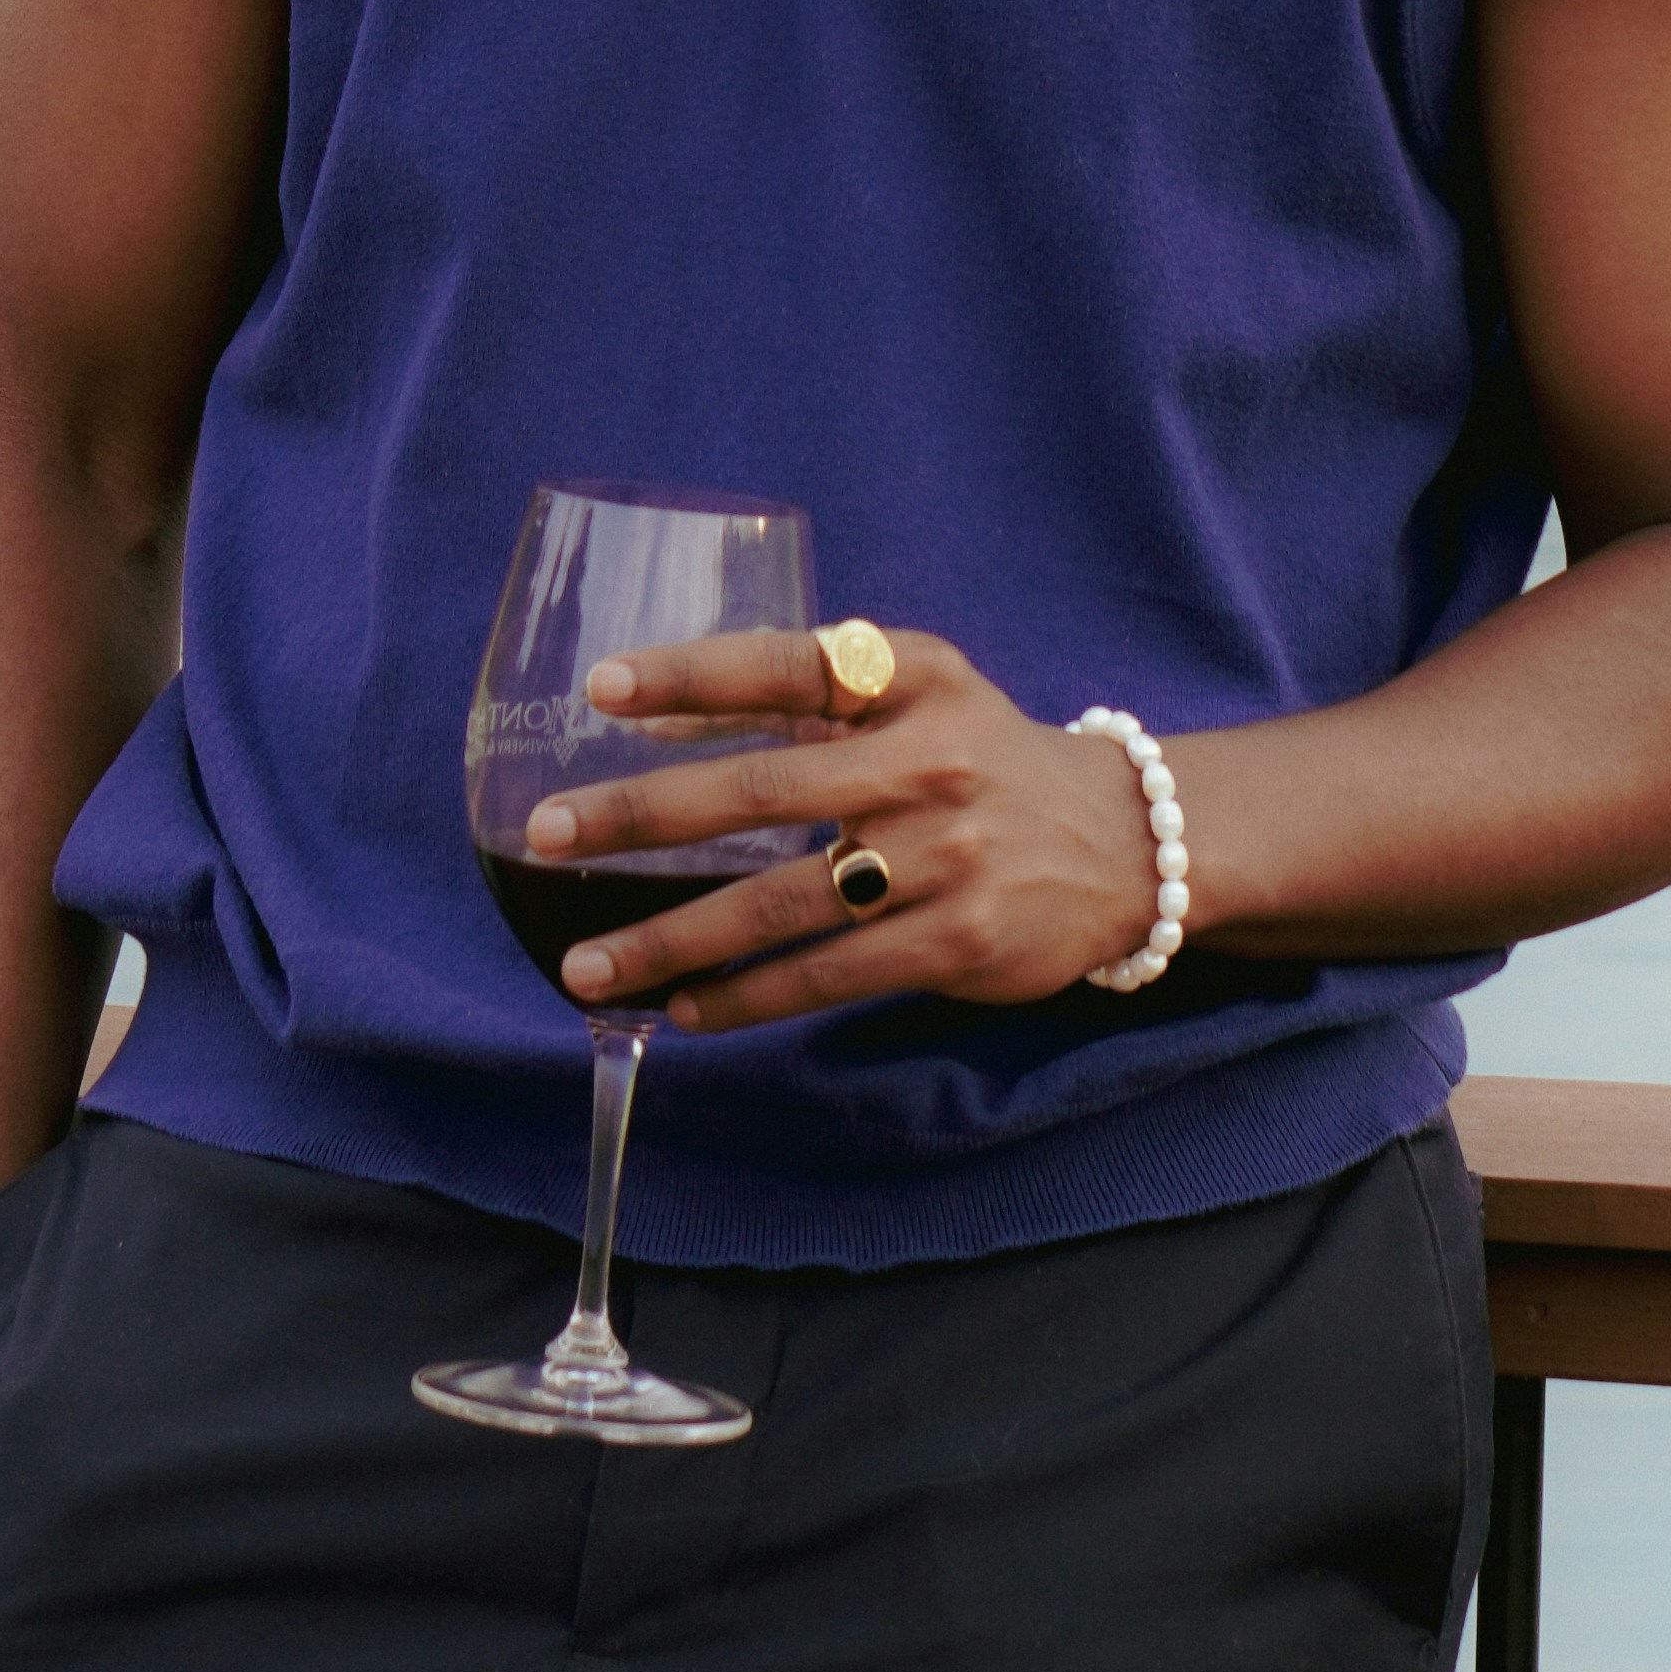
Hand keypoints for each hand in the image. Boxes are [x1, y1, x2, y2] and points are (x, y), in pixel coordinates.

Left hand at [520, 626, 1165, 1029]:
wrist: (1122, 840)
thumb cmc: (982, 754)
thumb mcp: (918, 694)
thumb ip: (809, 696)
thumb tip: (660, 718)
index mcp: (912, 680)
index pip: (790, 663)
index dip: (695, 673)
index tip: (603, 688)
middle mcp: (927, 762)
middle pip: (763, 790)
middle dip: (643, 816)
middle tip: (547, 834)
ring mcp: (943, 859)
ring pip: (779, 905)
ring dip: (670, 938)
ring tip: (586, 965)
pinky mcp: (957, 943)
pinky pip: (825, 977)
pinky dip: (744, 996)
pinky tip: (684, 1008)